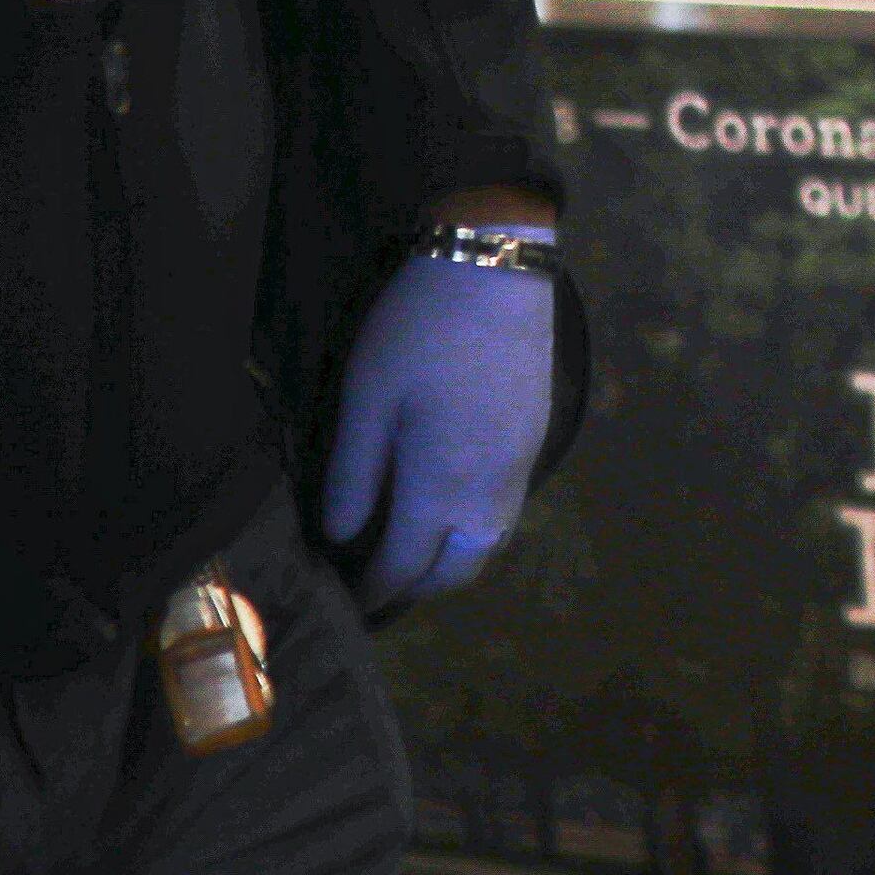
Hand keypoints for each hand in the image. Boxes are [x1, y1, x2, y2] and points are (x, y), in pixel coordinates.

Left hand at [320, 245, 556, 611]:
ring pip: (489, 544)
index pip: (402, 564)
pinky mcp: (535, 440)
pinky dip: (475, 529)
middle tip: (375, 584)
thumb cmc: (417, 330)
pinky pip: (506, 512)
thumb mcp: (365, 399)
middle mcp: (489, 492)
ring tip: (412, 551)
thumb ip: (353, 475)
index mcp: (440, 486)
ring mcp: (520, 467)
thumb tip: (338, 537)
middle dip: (416, 586)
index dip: (370, 589)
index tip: (343, 604)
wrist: (496, 270)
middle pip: (457, 569)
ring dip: (451, 561)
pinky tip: (448, 504)